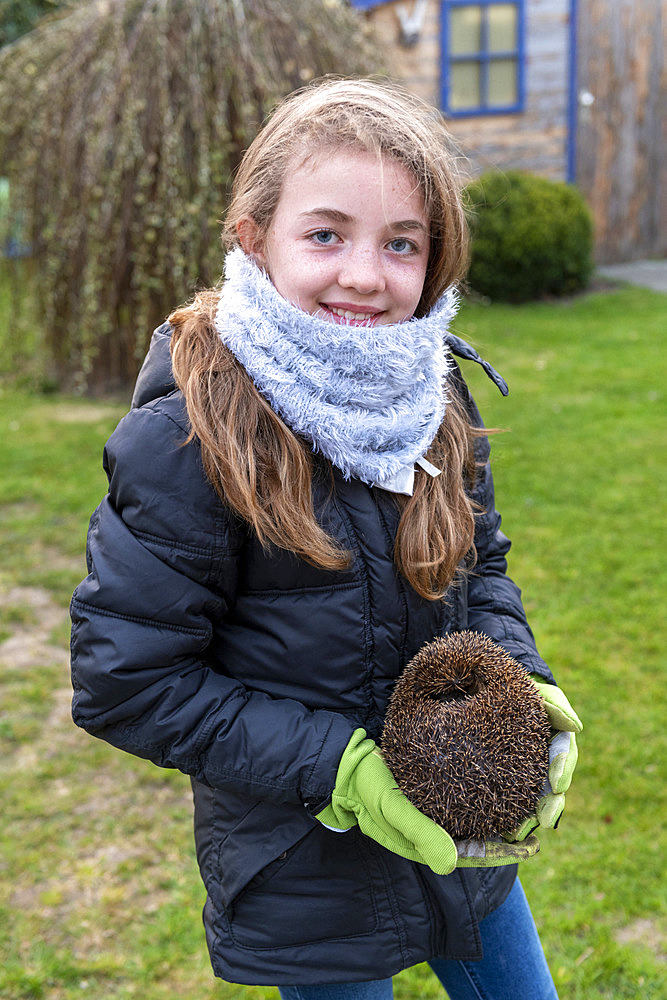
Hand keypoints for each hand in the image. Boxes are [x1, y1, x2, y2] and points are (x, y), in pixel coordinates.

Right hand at [316, 730, 540, 873]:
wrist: (345, 763)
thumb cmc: (364, 788)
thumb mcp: (390, 809)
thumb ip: (420, 833)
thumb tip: (451, 863)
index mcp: (435, 840)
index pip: (481, 850)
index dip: (509, 848)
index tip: (535, 841)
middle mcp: (445, 824)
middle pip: (490, 826)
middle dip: (518, 819)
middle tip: (547, 806)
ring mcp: (445, 804)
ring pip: (488, 805)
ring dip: (513, 797)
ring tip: (539, 785)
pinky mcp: (443, 781)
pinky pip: (476, 784)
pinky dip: (495, 777)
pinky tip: (512, 764)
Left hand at [505, 677, 582, 841]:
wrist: (495, 695)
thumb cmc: (522, 693)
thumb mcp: (539, 694)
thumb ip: (556, 706)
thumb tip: (576, 727)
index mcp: (557, 740)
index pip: (563, 756)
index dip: (561, 771)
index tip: (558, 785)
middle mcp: (548, 762)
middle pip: (553, 787)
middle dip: (549, 805)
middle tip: (544, 819)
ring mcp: (531, 775)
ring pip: (534, 799)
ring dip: (529, 817)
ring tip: (518, 832)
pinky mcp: (510, 782)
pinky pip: (514, 802)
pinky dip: (510, 817)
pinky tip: (500, 831)